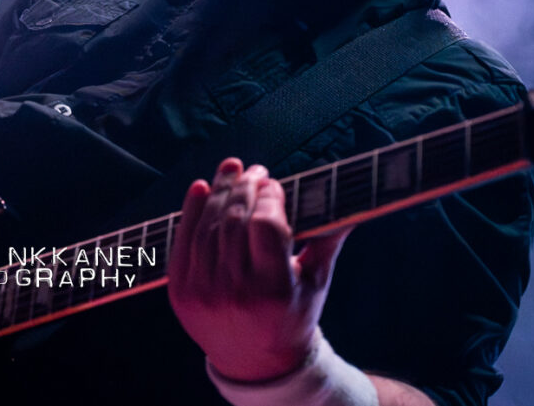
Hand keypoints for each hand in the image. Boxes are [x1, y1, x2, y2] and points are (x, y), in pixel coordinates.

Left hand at [167, 158, 350, 381]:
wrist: (256, 364)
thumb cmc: (292, 316)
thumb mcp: (315, 282)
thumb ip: (327, 239)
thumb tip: (353, 202)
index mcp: (273, 291)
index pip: (265, 225)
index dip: (269, 197)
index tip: (274, 183)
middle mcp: (234, 292)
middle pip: (234, 221)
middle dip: (244, 187)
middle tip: (254, 170)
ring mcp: (202, 292)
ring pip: (208, 225)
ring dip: (220, 191)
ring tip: (232, 170)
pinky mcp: (180, 292)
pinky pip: (183, 241)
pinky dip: (191, 210)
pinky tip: (203, 188)